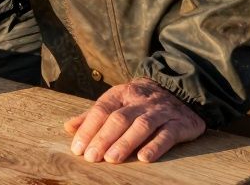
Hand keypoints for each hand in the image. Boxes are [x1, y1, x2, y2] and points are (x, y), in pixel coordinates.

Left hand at [64, 77, 205, 163]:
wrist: (181, 90)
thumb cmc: (140, 102)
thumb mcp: (116, 102)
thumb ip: (93, 115)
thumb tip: (69, 127)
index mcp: (121, 94)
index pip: (101, 110)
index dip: (88, 129)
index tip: (78, 148)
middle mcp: (140, 101)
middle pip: (119, 118)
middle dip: (103, 138)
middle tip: (91, 157)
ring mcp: (161, 112)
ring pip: (142, 125)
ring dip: (126, 142)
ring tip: (112, 158)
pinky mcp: (180, 124)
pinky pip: (167, 134)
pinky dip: (156, 146)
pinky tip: (144, 158)